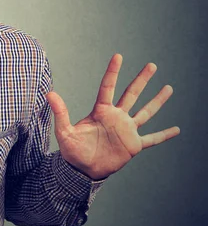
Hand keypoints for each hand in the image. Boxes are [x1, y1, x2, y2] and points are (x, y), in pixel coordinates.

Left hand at [46, 54, 179, 179]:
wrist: (83, 170)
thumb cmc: (72, 150)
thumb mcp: (64, 132)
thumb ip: (60, 113)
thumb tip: (49, 93)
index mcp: (101, 111)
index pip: (108, 87)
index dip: (113, 71)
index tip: (118, 56)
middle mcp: (116, 117)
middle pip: (131, 94)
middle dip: (142, 80)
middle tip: (152, 65)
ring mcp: (126, 130)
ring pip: (145, 112)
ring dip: (157, 101)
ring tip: (168, 88)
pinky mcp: (133, 145)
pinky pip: (152, 139)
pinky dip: (164, 135)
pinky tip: (176, 129)